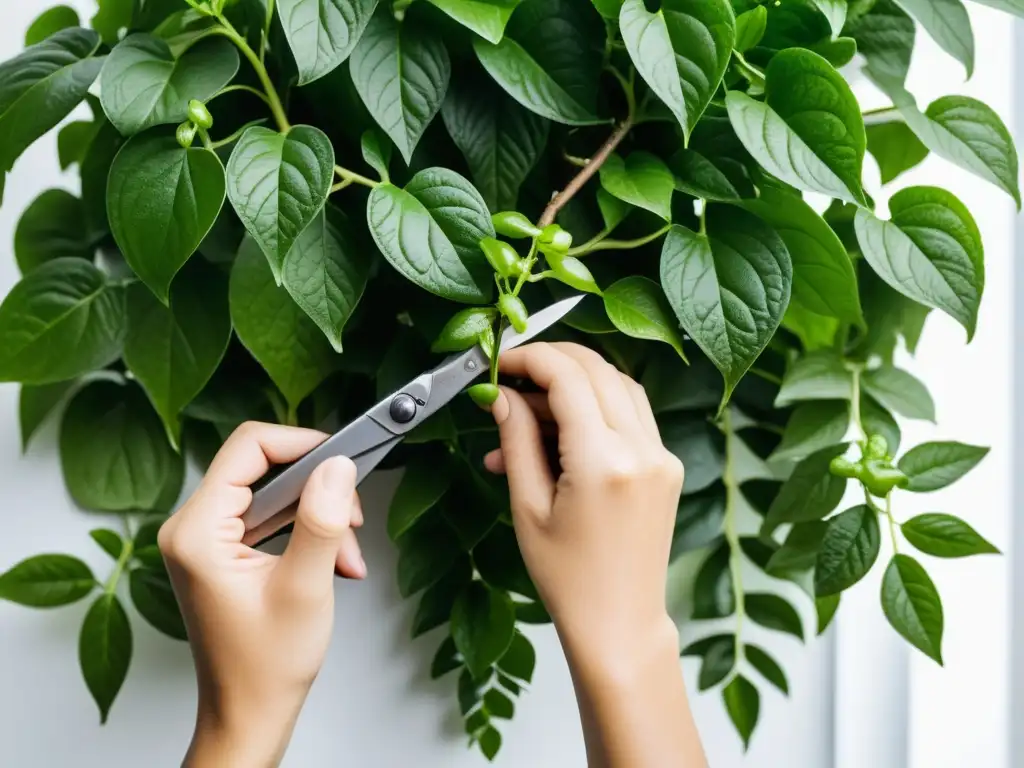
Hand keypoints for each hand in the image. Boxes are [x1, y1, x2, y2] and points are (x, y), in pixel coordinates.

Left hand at [158, 423, 364, 766]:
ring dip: (318, 517)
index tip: (343, 457)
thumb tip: (337, 467)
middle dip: (318, 490)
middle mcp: (192, 529)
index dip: (302, 443)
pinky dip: (306, 532)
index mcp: (197, 532)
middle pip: (263, 467)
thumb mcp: (305, 589)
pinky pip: (270, 518)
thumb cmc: (265, 667)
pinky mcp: (222, 552)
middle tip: (351, 521)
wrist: (249, 713)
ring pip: (273, 493)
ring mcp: (205, 541)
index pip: (248, 448)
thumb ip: (321, 522)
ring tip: (345, 555)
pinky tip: (332, 561)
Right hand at [486, 342, 682, 654]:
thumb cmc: (569, 579)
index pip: (568, 377)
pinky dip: (596, 408)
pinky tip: (558, 433)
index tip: (501, 361)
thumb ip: (516, 441)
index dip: (530, 358)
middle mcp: (642, 451)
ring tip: (529, 413)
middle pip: (597, 369)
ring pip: (618, 384)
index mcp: (604, 461)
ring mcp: (661, 457)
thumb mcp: (528, 508)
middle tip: (513, 376)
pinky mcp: (666, 466)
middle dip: (551, 362)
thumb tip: (503, 395)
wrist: (619, 623)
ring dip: (575, 383)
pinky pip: (631, 414)